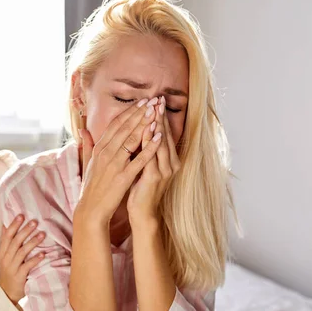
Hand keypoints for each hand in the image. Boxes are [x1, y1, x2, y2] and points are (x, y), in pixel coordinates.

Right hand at [0, 215, 44, 303]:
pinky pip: (27, 267)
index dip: (14, 225)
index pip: (7, 236)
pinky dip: (35, 260)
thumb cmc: (9, 271)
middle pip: (15, 242)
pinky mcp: (19, 277)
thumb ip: (7, 242)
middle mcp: (6, 258)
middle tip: (34, 222)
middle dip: (25, 231)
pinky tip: (43, 254)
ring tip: (42, 234)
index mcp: (3, 252)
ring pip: (21, 252)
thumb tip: (6, 225)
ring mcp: (12, 268)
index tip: (21, 215)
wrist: (7, 293)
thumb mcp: (5, 256)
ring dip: (32, 242)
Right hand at [75, 97, 162, 226]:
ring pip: (131, 140)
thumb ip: (87, 145)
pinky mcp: (123, 177)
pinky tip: (159, 138)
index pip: (115, 125)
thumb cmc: (91, 187)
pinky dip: (149, 148)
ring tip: (156, 112)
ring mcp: (114, 164)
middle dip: (139, 113)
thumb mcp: (87, 163)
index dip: (128, 112)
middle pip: (124, 128)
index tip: (141, 102)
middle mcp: (105, 153)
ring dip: (144, 125)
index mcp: (99, 149)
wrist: (91, 208)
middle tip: (151, 101)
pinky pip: (139, 159)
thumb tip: (82, 130)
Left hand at [128, 96, 180, 225]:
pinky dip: (150, 142)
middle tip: (157, 98)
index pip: (165, 133)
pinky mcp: (155, 178)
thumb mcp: (144, 165)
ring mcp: (165, 171)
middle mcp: (171, 164)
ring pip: (161, 143)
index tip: (156, 99)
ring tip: (153, 109)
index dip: (161, 116)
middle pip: (165, 135)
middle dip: (160, 116)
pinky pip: (152, 156)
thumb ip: (145, 149)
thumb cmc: (140, 188)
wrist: (141, 211)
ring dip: (157, 125)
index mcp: (169, 159)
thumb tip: (142, 129)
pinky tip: (146, 131)